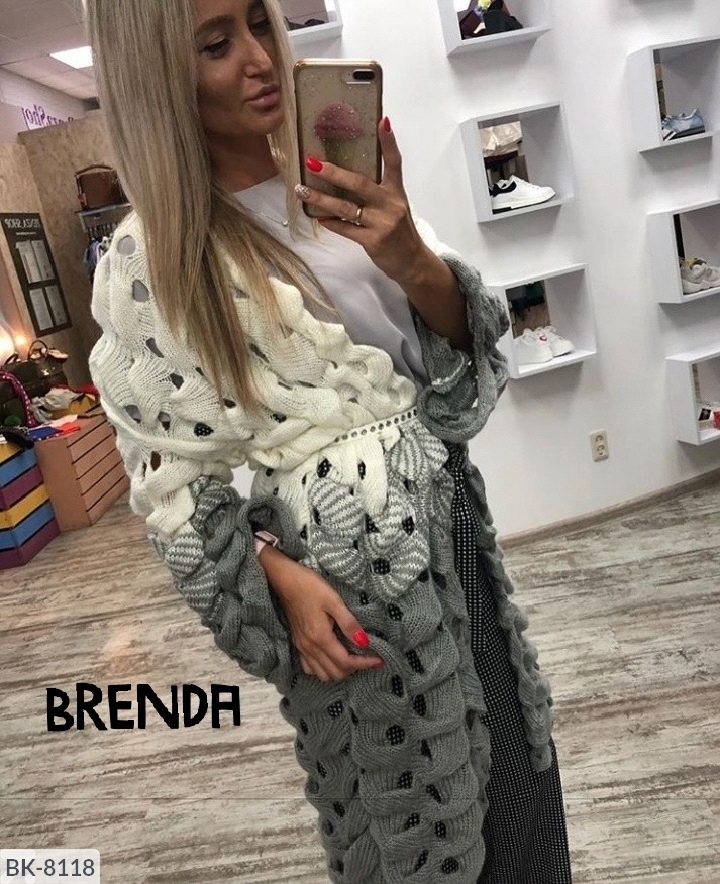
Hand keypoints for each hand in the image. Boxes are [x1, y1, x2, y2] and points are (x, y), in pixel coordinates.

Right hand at [260, 546, 384, 682]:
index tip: (379, 660)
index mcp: (320, 637)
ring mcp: (302, 647)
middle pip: (335, 673)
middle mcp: (310, 647)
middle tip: (367, 657)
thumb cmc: (310, 586)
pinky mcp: (297, 644)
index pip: (346, 662)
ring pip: (322, 675)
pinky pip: (310, 668)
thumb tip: (365, 642)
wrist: (285, 581)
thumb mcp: (334, 600)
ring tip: (352, 658)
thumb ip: (349, 623)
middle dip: (354, 669)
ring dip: (340, 671)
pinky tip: (332, 657)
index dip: (364, 664)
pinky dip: (324, 669)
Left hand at [295, 117, 435, 288]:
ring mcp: (382, 223)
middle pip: (360, 183)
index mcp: (396, 192)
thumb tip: (345, 176)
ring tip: (302, 191)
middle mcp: (390, 204)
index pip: (394, 162)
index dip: (389, 142)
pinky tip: (318, 217)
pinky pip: (346, 229)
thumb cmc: (398, 231)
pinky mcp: (373, 241)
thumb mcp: (394, 206)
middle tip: (312, 163)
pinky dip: (331, 223)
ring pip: (346, 207)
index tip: (382, 120)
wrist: (411, 261)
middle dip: (334, 172)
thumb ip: (377, 191)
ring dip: (321, 199)